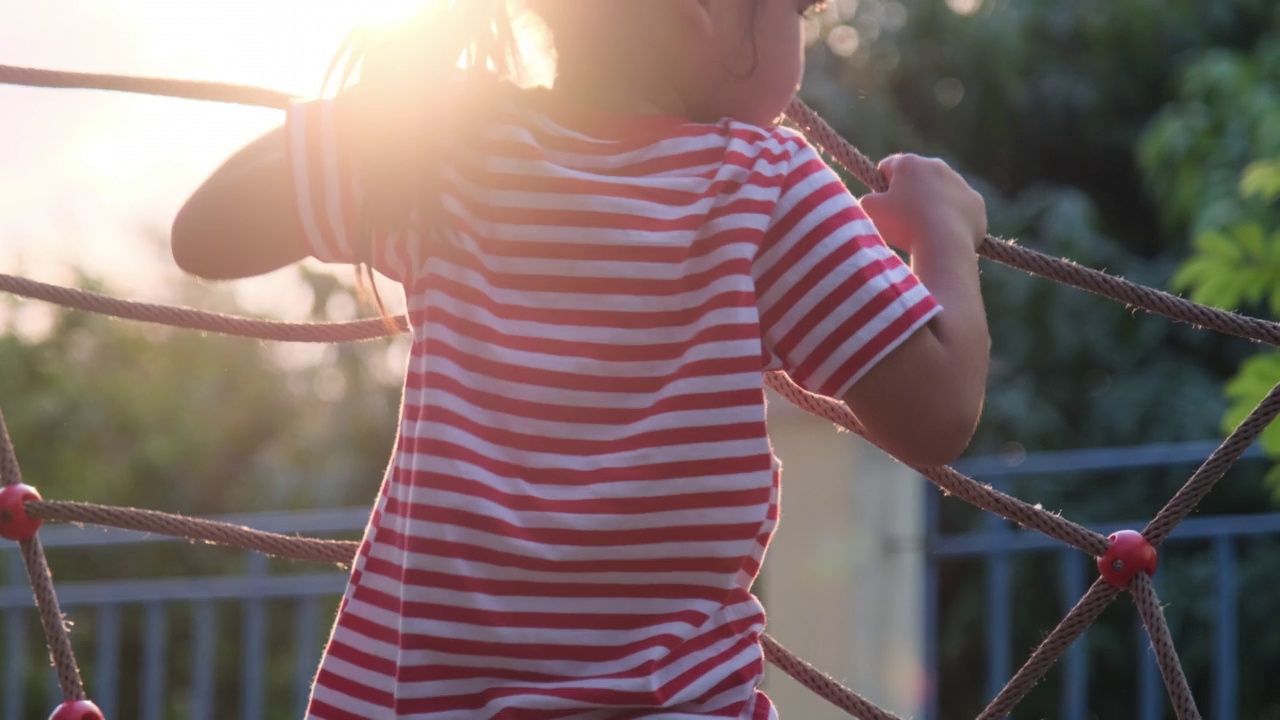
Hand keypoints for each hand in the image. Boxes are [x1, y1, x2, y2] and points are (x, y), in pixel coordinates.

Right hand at [858, 154, 986, 255]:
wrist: (944, 244)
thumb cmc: (903, 225)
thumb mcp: (869, 211)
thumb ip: (868, 199)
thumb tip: (874, 200)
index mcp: (909, 163)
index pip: (887, 167)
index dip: (881, 185)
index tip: (882, 204)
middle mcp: (937, 165)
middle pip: (917, 177)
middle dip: (909, 194)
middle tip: (902, 220)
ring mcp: (960, 183)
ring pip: (940, 192)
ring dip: (931, 205)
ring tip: (924, 231)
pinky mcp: (976, 202)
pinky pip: (960, 208)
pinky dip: (952, 218)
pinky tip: (944, 234)